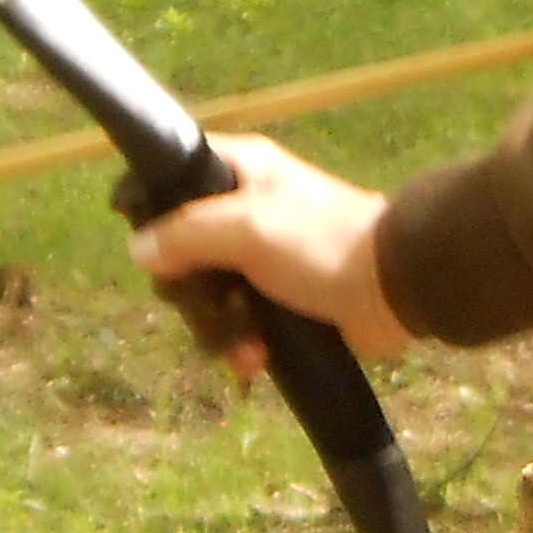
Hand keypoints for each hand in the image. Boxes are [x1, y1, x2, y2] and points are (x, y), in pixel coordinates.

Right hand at [125, 132, 407, 373]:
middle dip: (190, 291)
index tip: (156, 248)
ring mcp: (260, 260)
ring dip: (218, 327)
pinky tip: (255, 359)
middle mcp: (243, 211)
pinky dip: (241, 345)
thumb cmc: (321, 244)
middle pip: (178, 252)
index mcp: (239, 173)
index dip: (153, 211)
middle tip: (211, 302)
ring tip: (245, 343)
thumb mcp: (246, 228)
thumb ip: (185, 234)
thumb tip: (138, 249)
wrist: (394, 291)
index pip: (171, 177)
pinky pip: (237, 325)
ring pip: (205, 295)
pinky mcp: (277, 301)